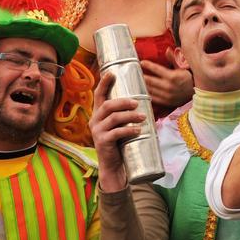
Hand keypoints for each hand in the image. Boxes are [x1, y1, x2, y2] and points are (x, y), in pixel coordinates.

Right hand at [88, 71, 146, 192]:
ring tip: (143, 117)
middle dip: (124, 102)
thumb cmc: (120, 143)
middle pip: (107, 105)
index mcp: (99, 114)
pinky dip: (128, 130)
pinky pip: (115, 133)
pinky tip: (138, 130)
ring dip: (130, 116)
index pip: (99, 95)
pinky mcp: (102, 142)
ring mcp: (97, 132)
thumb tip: (144, 102)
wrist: (114, 166)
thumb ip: (125, 115)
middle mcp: (95, 121)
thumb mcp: (120, 126)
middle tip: (138, 102)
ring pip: (113, 118)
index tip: (111, 73)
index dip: (104, 83)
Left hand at [142, 50, 193, 109]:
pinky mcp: (166, 102)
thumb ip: (173, 59)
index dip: (148, 65)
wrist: (196, 92)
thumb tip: (167, 49)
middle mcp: (168, 86)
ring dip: (143, 85)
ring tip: (137, 80)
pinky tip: (143, 89)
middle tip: (135, 72)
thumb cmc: (189, 78)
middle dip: (142, 75)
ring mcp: (167, 95)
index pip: (156, 69)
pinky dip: (147, 93)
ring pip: (150, 89)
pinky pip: (153, 98)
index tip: (141, 62)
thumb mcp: (182, 67)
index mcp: (172, 76)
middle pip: (150, 80)